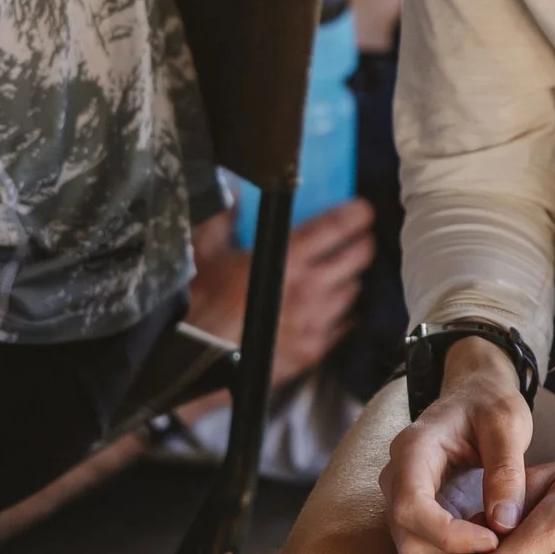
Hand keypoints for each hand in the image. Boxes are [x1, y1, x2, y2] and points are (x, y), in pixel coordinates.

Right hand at [186, 198, 375, 387]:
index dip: (357, 214)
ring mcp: (314, 322)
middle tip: (357, 237)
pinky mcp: (312, 351)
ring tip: (340, 271)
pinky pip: (343, 325)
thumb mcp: (205, 250)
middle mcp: (309, 289)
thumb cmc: (198, 304)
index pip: (337, 227)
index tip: (362, 209)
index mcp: (288, 259)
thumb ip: (225, 217)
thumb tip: (235, 194)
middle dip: (362, 242)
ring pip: (353, 291)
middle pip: (359, 257)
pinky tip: (332, 306)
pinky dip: (342, 312)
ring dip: (350, 277)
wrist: (192, 359)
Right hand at [381, 335, 534, 553]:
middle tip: (503, 547)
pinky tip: (486, 549)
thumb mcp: (507, 424)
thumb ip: (506, 470)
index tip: (494, 541)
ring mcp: (402, 500)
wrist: (475, 396)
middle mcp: (397, 478)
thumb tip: (503, 523)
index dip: (449, 535)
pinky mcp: (417, 516)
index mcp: (412, 449)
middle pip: (408, 540)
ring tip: (498, 546)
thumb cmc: (489, 404)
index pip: (411, 508)